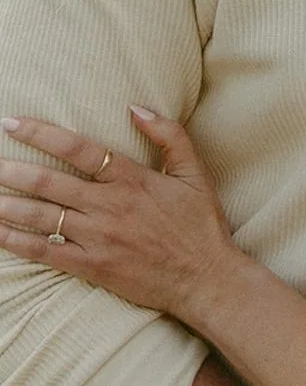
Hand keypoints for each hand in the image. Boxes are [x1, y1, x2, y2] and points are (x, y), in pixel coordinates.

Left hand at [0, 111, 240, 317]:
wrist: (206, 278)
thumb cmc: (201, 225)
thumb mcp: (195, 173)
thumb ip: (170, 134)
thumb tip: (137, 107)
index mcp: (132, 179)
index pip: (78, 148)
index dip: (41, 134)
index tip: (12, 123)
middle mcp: (110, 206)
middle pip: (49, 182)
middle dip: (11, 169)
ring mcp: (99, 238)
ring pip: (42, 216)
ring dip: (7, 204)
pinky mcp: (93, 266)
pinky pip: (47, 252)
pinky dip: (17, 242)